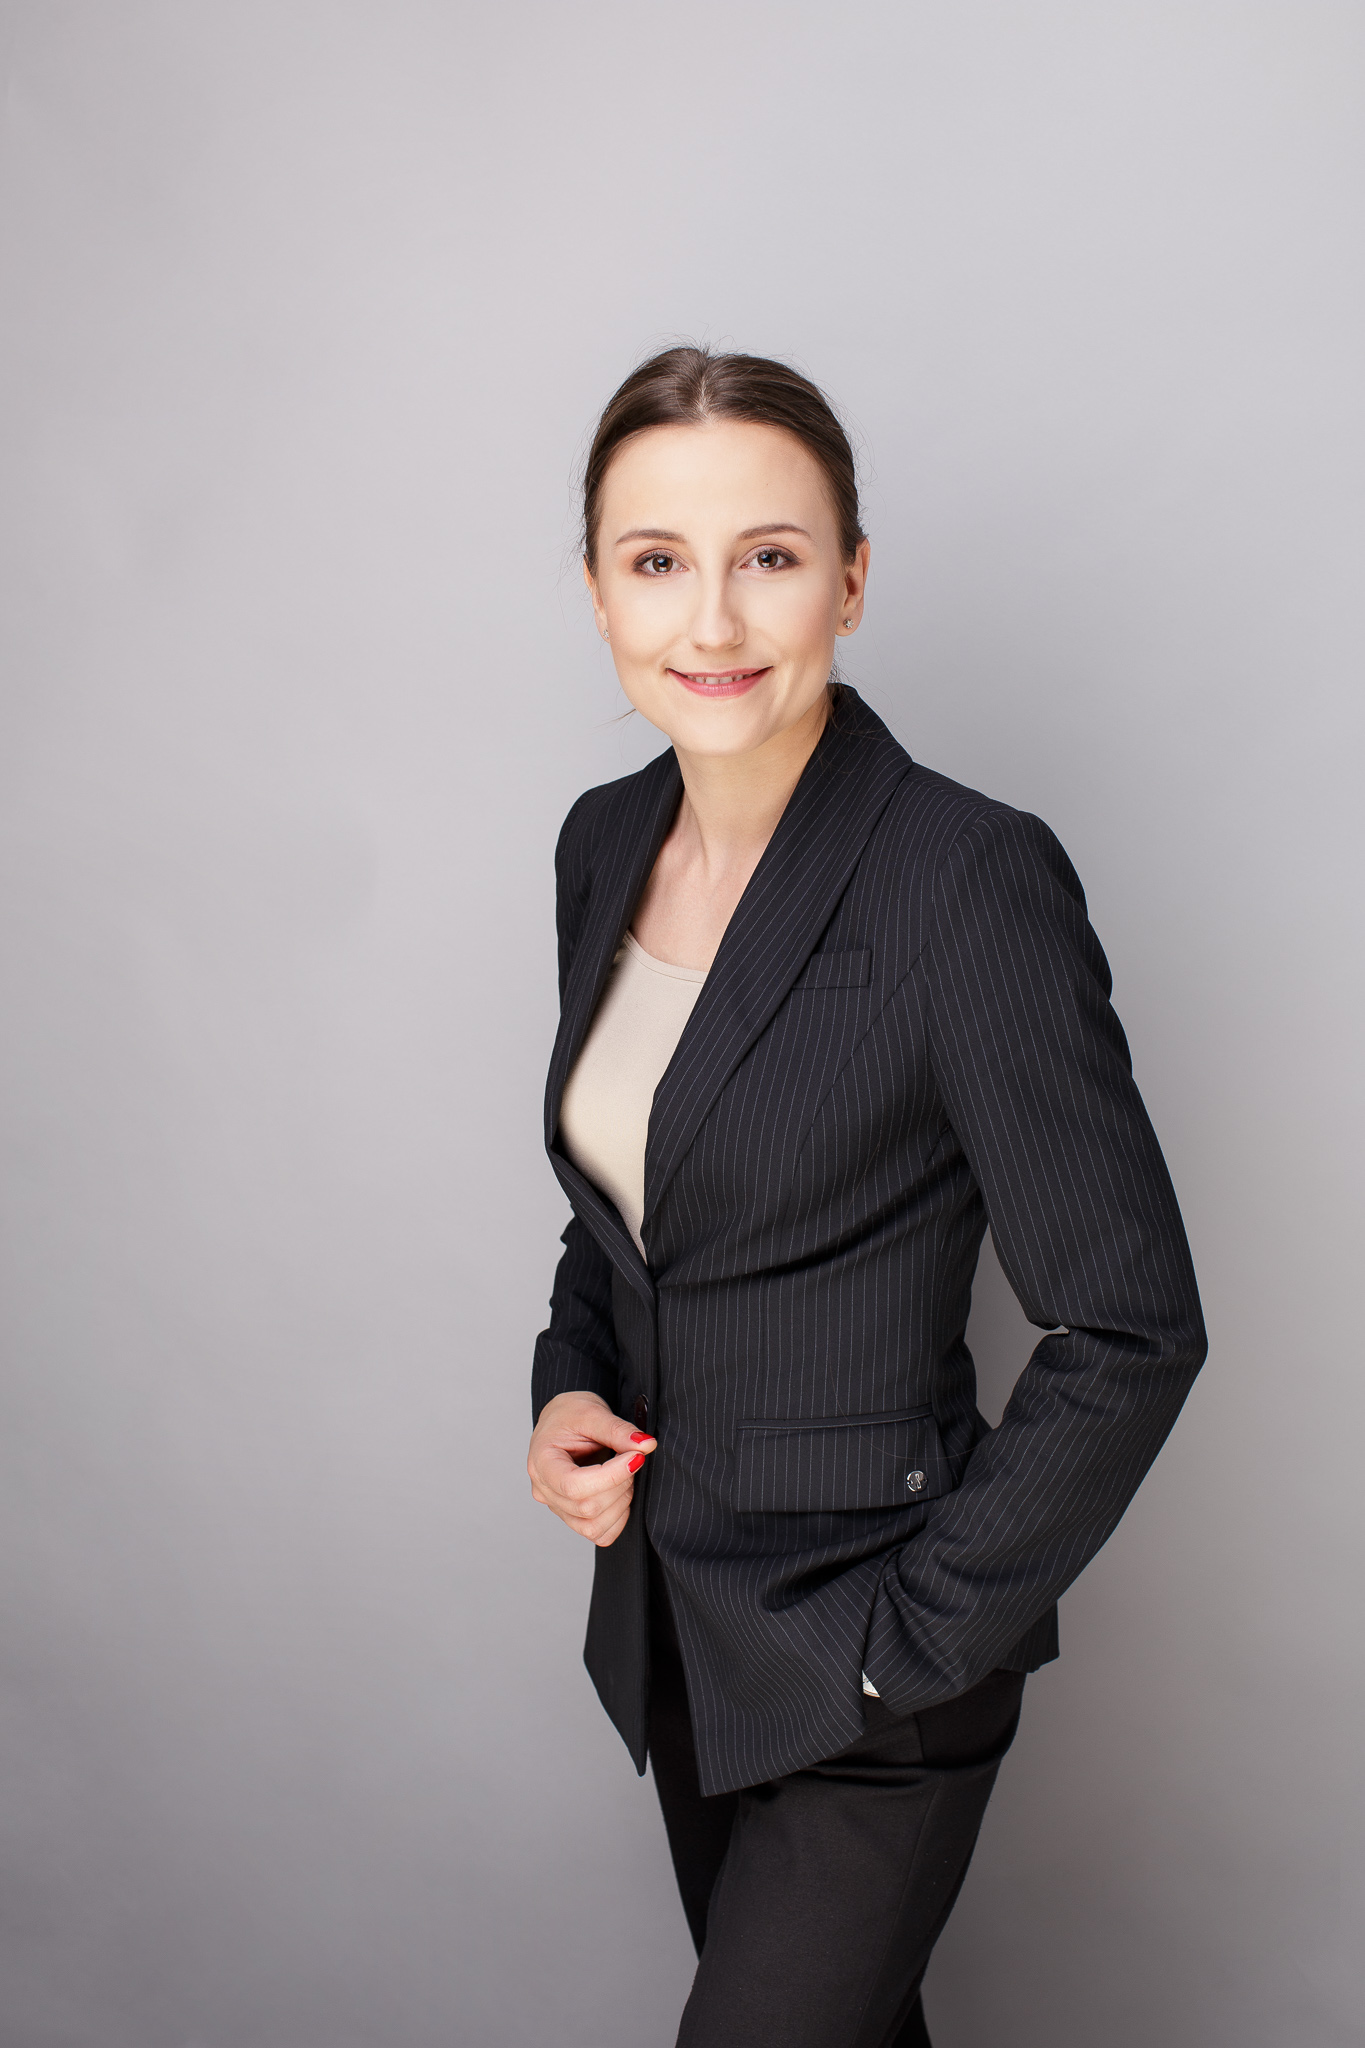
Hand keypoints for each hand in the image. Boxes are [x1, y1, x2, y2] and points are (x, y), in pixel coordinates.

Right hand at [527, 1391, 656, 1548]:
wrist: (563, 1420)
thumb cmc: (570, 1414)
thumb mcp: (593, 1412)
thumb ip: (618, 1430)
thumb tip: (646, 1445)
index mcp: (541, 1462)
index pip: (573, 1485)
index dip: (611, 1476)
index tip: (636, 1457)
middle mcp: (544, 1490)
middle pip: (587, 1507)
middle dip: (620, 1484)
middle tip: (633, 1458)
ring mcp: (557, 1507)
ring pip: (593, 1526)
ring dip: (621, 1502)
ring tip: (626, 1474)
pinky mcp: (572, 1517)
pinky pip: (598, 1534)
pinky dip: (618, 1518)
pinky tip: (621, 1492)